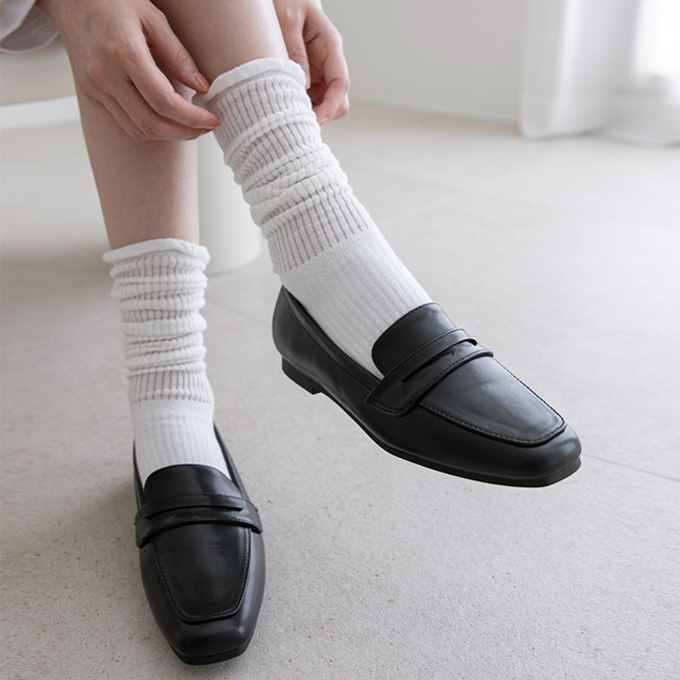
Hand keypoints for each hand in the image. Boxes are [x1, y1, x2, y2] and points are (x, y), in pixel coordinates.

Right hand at [37, 0, 219, 140]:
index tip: (212, 120)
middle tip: (204, 128)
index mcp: (123, 52)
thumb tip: (202, 87)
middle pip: (152, 123)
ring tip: (188, 126)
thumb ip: (179, 55)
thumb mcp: (153, 18)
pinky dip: (148, 130)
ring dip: (167, 135)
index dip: (192, 118)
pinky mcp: (90, 95)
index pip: (164, 102)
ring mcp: (94, 88)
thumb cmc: (115, 2)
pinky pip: (123, 126)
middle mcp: (105, 75)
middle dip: (184, 132)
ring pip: (138, 131)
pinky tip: (164, 120)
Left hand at [273, 0, 349, 125]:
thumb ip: (296, 51)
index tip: (318, 121)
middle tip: (298, 121)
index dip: (331, 106)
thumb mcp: (288, 21)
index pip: (340, 83)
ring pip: (326, 103)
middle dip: (324, 113)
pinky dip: (302, 107)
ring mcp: (320, 71)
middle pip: (339, 100)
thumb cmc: (286, 1)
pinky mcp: (309, 77)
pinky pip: (311, 100)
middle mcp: (329, 62)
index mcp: (330, 46)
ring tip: (288, 114)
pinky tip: (286, 106)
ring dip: (311, 112)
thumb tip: (304, 85)